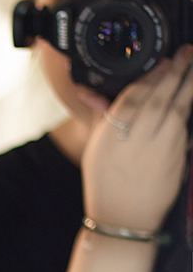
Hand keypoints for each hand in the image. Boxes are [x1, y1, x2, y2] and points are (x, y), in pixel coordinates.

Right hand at [80, 45, 192, 232]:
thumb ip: (100, 116)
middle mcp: (138, 139)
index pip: (134, 96)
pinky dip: (189, 111)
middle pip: (160, 98)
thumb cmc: (105, 184)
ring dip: (189, 86)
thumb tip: (88, 92)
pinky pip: (185, 129)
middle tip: (187, 52)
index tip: (163, 61)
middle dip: (175, 72)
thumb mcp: (95, 149)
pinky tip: (191, 97)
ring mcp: (161, 149)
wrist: (122, 219)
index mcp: (113, 134)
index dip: (151, 76)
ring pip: (179, 110)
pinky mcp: (177, 159)